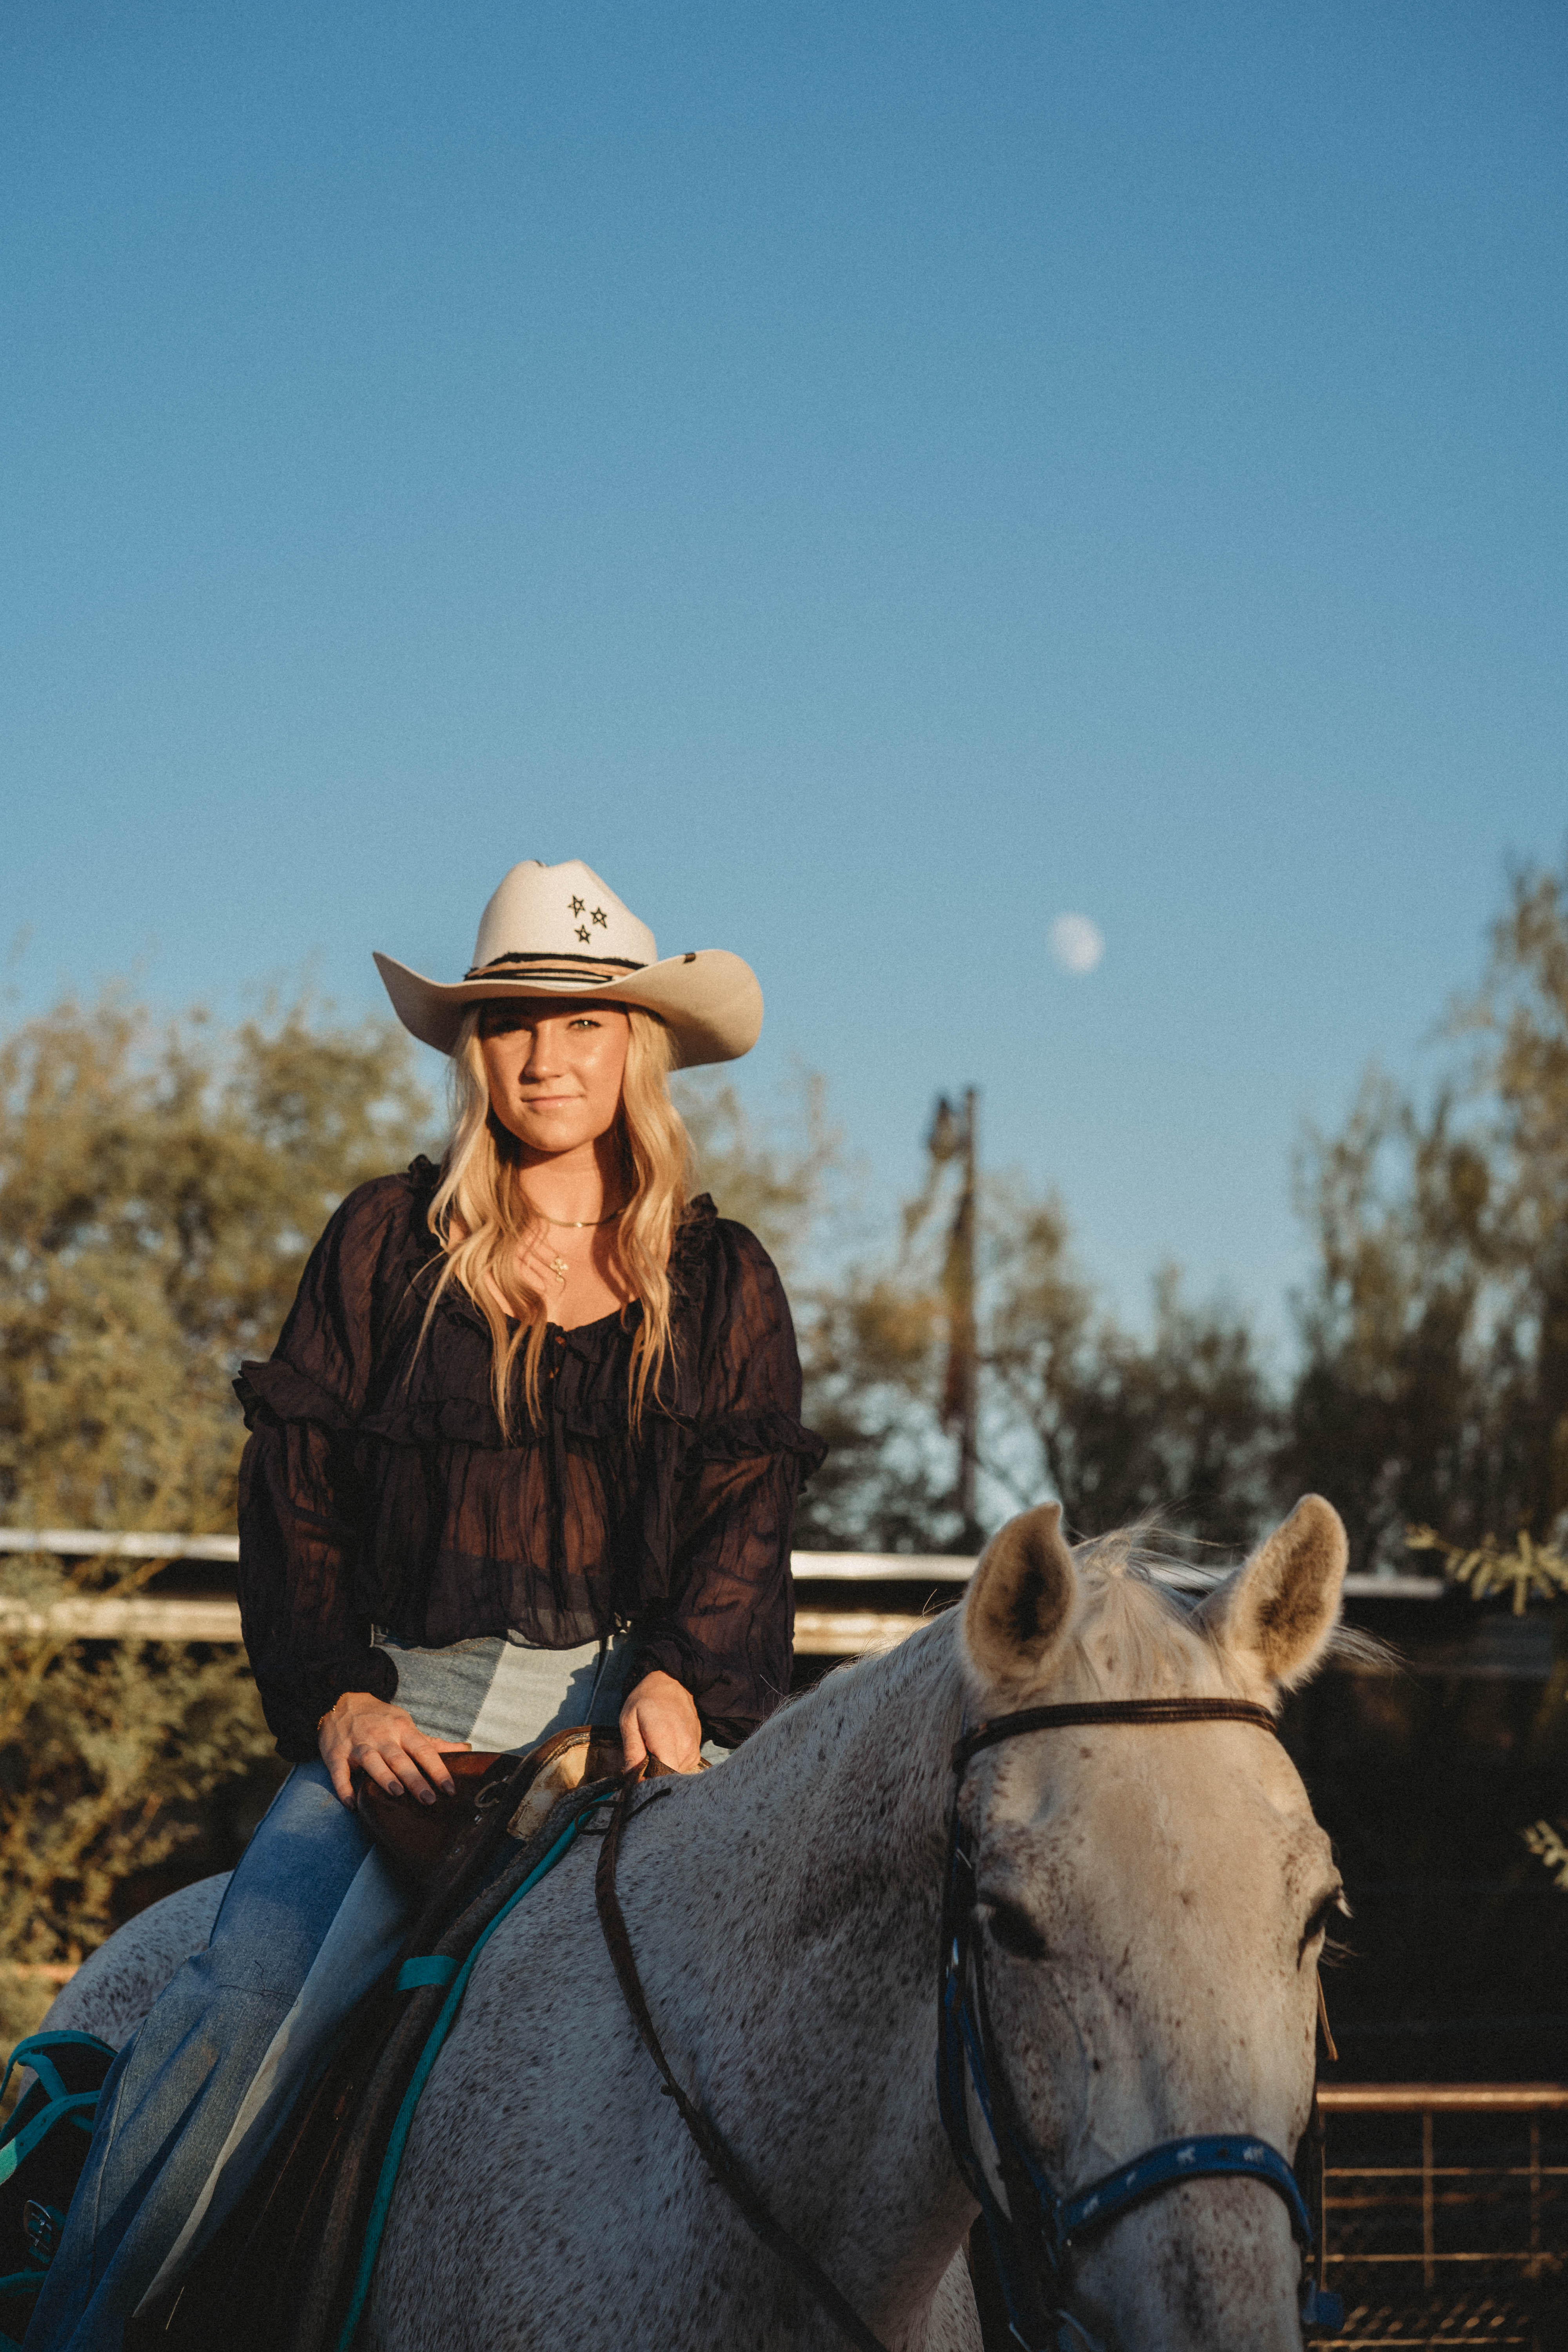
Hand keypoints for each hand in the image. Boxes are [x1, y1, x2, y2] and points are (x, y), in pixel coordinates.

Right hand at [317, 1692, 470, 1807]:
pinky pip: (339, 1773)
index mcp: (402, 1729)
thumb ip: (432, 1742)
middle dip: (415, 1779)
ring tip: (397, 1793)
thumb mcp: (405, 1724)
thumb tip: (465, 1749)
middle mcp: (381, 1737)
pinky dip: (344, 1788)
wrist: (340, 1701)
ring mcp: (358, 1745)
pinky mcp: (336, 1754)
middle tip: (429, 1799)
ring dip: (384, 1777)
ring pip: (372, 1761)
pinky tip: (352, 1803)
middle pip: (400, 1759)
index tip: (450, 1789)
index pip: (424, 1750)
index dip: (438, 1770)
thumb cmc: (380, 1718)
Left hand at [619, 1670, 701, 1774]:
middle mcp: (685, 1747)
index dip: (647, 1783)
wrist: (671, 1682)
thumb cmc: (645, 1700)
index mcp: (666, 1739)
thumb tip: (630, 1779)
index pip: (661, 1777)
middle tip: (640, 1763)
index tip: (635, 1780)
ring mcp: (693, 1749)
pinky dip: (670, 1763)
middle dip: (652, 1776)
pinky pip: (681, 1767)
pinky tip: (662, 1748)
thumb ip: (631, 1752)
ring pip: (674, 1774)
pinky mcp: (696, 1751)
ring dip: (661, 1769)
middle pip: (667, 1777)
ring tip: (651, 1750)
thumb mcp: (629, 1721)